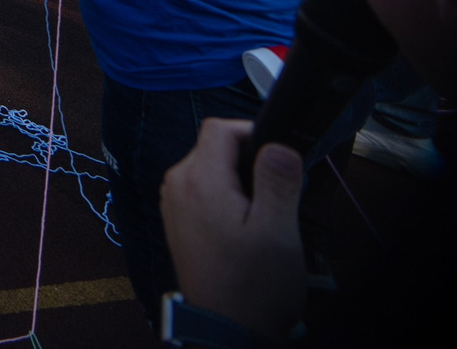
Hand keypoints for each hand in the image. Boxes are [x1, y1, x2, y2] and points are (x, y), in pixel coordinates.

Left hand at [162, 119, 306, 340]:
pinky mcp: (178, 222)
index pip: (220, 128)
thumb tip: (277, 143)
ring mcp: (174, 204)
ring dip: (241, 183)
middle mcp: (177, 185)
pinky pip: (204, 192)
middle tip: (279, 197)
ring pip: (211, 170)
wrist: (226, 332)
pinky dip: (228, 199)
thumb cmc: (254, 288)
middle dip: (250, 162)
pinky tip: (247, 230)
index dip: (254, 133)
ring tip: (265, 219)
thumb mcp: (277, 231)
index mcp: (198, 180)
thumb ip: (277, 181)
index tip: (282, 159)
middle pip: (215, 147)